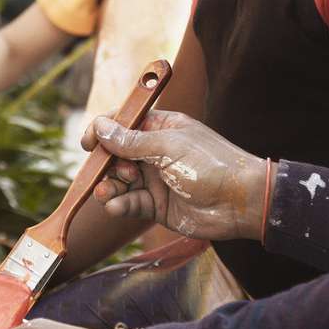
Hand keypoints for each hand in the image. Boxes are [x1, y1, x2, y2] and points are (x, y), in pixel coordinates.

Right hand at [82, 110, 266, 240]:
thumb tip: (101, 126)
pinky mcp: (157, 205)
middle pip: (116, 154)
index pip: (124, 123)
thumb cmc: (210, 165)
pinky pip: (130, 203)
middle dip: (106, 163)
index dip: (103, 130)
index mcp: (161, 128)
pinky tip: (115, 206)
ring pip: (119, 181)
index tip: (88, 142)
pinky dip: (119, 204)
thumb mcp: (168, 147)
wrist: (240, 203)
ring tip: (105, 192)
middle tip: (111, 171)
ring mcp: (156, 179)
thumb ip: (131, 141)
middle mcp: (156, 152)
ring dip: (108, 185)